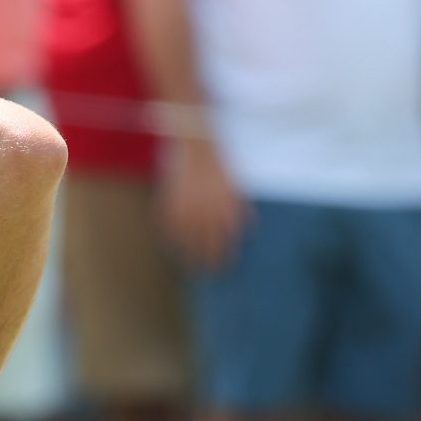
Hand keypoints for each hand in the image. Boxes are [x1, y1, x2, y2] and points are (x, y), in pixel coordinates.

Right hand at [158, 132, 246, 269]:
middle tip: (207, 273)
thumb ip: (243, 211)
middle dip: (208, 262)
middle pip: (207, 246)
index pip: (226, 243)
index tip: (224, 268)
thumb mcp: (237, 188)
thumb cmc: (220, 167)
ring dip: (188, 256)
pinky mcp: (172, 205)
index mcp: (227, 211)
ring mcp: (188, 210)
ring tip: (189, 267)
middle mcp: (208, 215)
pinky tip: (173, 246)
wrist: (197, 147)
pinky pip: (170, 229)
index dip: (225, 258)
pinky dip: (171, 239)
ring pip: (187, 242)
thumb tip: (250, 231)